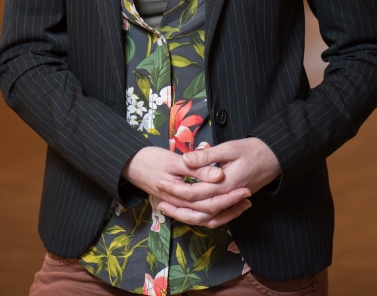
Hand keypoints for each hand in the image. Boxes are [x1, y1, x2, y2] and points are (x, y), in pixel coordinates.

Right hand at [122, 146, 251, 227]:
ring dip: (222, 212)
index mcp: (179, 193)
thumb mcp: (173, 160)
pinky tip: (219, 206)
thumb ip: (197, 168)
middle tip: (247, 196)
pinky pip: (195, 215)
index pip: (209, 200)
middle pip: (208, 212)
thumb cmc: (149, 159)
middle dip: (230, 206)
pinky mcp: (175, 203)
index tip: (245, 188)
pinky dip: (210, 213)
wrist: (128, 164)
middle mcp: (179, 204)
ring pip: (202, 218)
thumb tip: (219, 176)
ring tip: (239, 204)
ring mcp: (176, 205)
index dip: (228, 195)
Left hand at [156, 138, 279, 226]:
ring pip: (206, 218)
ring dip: (186, 215)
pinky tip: (191, 213)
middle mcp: (227, 198)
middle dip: (176, 205)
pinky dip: (202, 218)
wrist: (275, 158)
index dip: (176, 189)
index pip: (195, 192)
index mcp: (225, 184)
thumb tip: (186, 160)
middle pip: (197, 210)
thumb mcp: (229, 148)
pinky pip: (217, 218)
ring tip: (169, 208)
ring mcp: (232, 203)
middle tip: (158, 198)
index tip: (160, 182)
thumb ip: (207, 156)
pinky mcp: (234, 203)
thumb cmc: (253, 150)